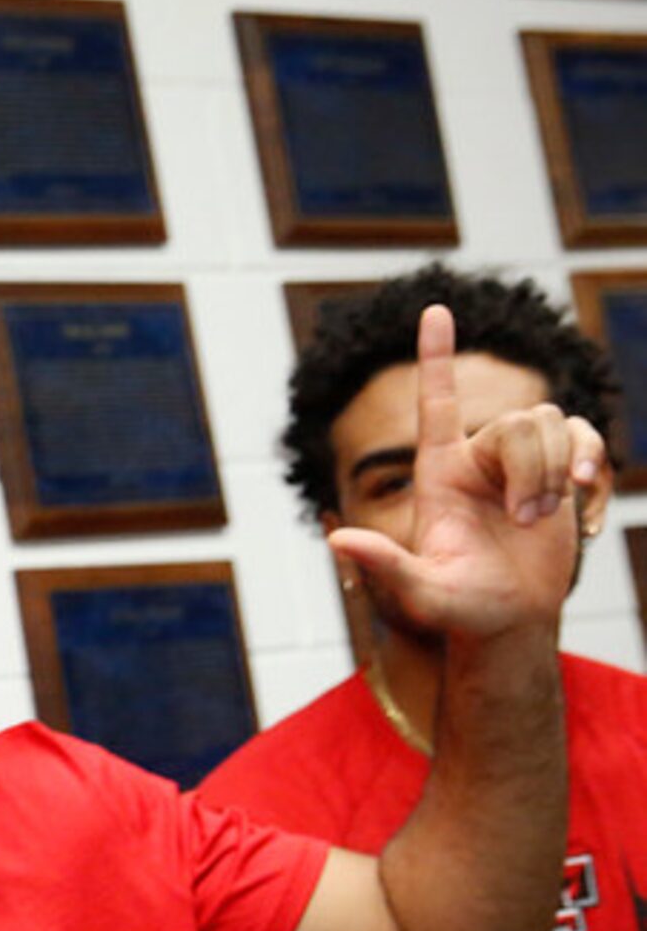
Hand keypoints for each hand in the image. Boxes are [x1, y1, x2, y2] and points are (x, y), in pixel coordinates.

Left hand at [329, 305, 596, 641]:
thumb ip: (385, 565)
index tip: (434, 308)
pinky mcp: (560, 473)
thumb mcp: (419, 591)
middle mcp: (478, 459)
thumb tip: (337, 540)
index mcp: (439, 472)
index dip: (437, 355)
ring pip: (552, 423)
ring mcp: (521, 463)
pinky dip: (592, 470)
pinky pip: (585, 439)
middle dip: (533, 469)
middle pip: (518, 420)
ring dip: (556, 473)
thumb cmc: (457, 608)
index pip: (437, 402)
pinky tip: (587, 517)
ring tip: (540, 521)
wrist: (509, 621)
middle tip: (524, 519)